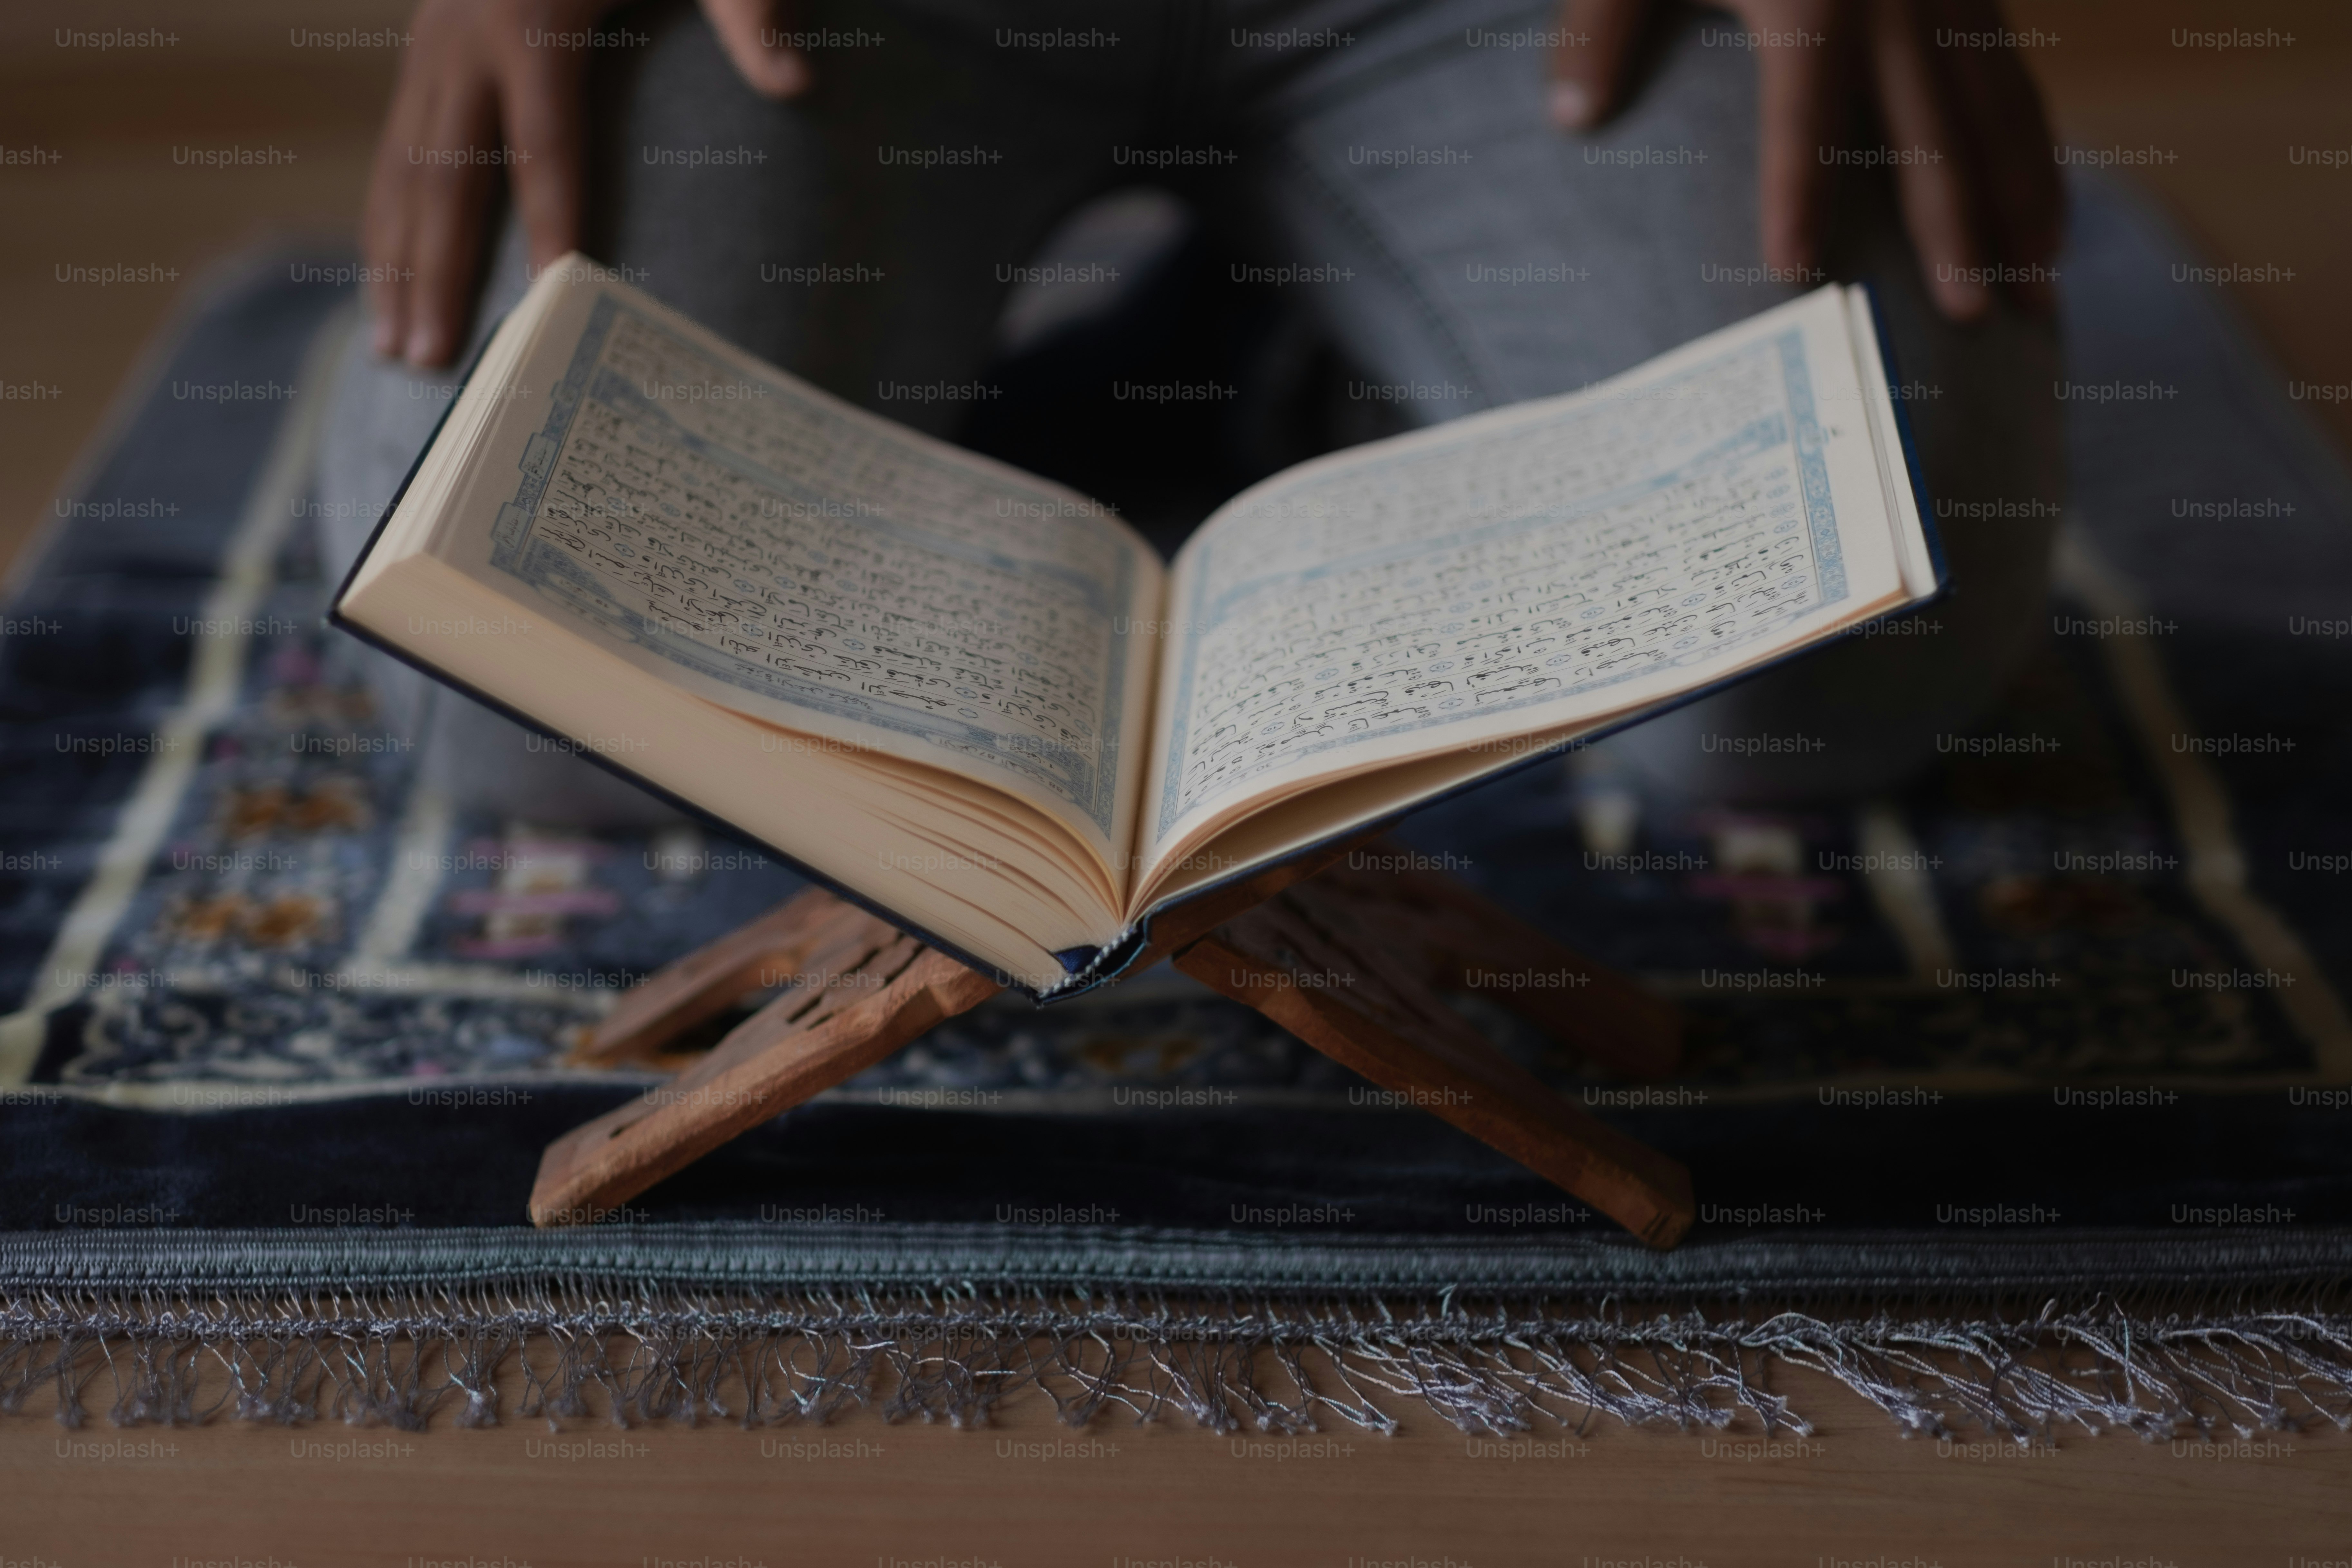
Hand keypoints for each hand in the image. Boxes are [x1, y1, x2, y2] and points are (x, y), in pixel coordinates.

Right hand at [364, 0, 808, 366]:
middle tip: (428, 364)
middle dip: (434, 274)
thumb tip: (796, 83)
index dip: (550, 225)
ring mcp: (431, 40)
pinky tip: (388, 284)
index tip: (552, 300)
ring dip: (394, 262)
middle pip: (448, 176)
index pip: (546, 148)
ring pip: (402, 168)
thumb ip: (749, 10)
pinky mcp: (422, 47)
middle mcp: (463, 34)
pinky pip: (397, 145)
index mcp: (530, 18)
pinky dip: (387, 218)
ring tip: (395, 350)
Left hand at [1548, 0, 2059, 319]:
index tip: (1793, 273)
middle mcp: (1900, 0)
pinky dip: (2037, 159)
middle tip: (1970, 319)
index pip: (1803, 116)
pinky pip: (2017, 86)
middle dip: (1955, 229)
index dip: (1796, 193)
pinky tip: (2048, 228)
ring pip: (1999, 117)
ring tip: (2035, 298)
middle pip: (1930, 133)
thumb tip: (1571, 115)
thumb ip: (1602, 24)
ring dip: (2023, 209)